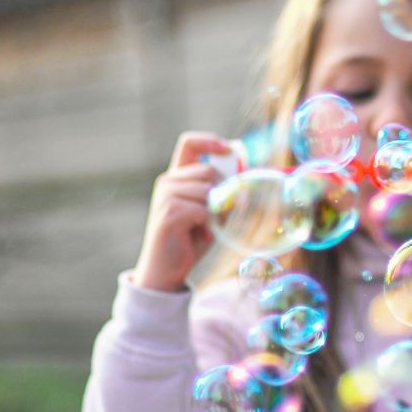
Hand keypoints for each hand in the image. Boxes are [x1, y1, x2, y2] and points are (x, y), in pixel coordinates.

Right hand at [132, 132, 231, 291]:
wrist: (167, 270)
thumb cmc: (192, 240)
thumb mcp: (211, 213)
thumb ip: (222, 194)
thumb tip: (245, 182)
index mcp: (177, 177)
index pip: (189, 143)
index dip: (210, 141)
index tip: (229, 149)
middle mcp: (168, 182)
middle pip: (208, 170)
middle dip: (225, 190)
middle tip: (227, 213)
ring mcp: (166, 196)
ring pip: (208, 190)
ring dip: (219, 211)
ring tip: (212, 228)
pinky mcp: (169, 213)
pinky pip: (203, 209)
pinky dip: (210, 224)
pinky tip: (204, 236)